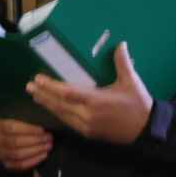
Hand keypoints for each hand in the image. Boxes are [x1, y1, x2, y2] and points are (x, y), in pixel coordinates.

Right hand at [0, 119, 52, 171]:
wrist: (8, 139)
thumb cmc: (17, 126)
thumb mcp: (17, 117)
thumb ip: (26, 115)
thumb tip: (39, 105)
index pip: (11, 128)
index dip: (28, 129)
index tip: (42, 129)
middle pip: (15, 142)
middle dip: (35, 140)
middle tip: (49, 138)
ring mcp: (1, 154)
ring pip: (18, 154)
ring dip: (36, 150)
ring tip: (48, 146)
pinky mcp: (6, 164)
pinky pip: (20, 165)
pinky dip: (33, 161)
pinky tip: (44, 155)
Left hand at [27, 43, 152, 145]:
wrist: (146, 130)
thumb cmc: (138, 104)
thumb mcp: (131, 82)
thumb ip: (122, 63)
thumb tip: (120, 43)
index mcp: (96, 101)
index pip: (67, 93)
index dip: (50, 87)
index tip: (37, 79)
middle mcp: (87, 115)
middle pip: (59, 104)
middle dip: (43, 95)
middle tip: (29, 87)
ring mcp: (86, 126)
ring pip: (61, 115)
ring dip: (47, 105)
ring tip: (35, 96)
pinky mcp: (87, 133)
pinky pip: (68, 123)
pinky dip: (57, 114)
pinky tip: (51, 108)